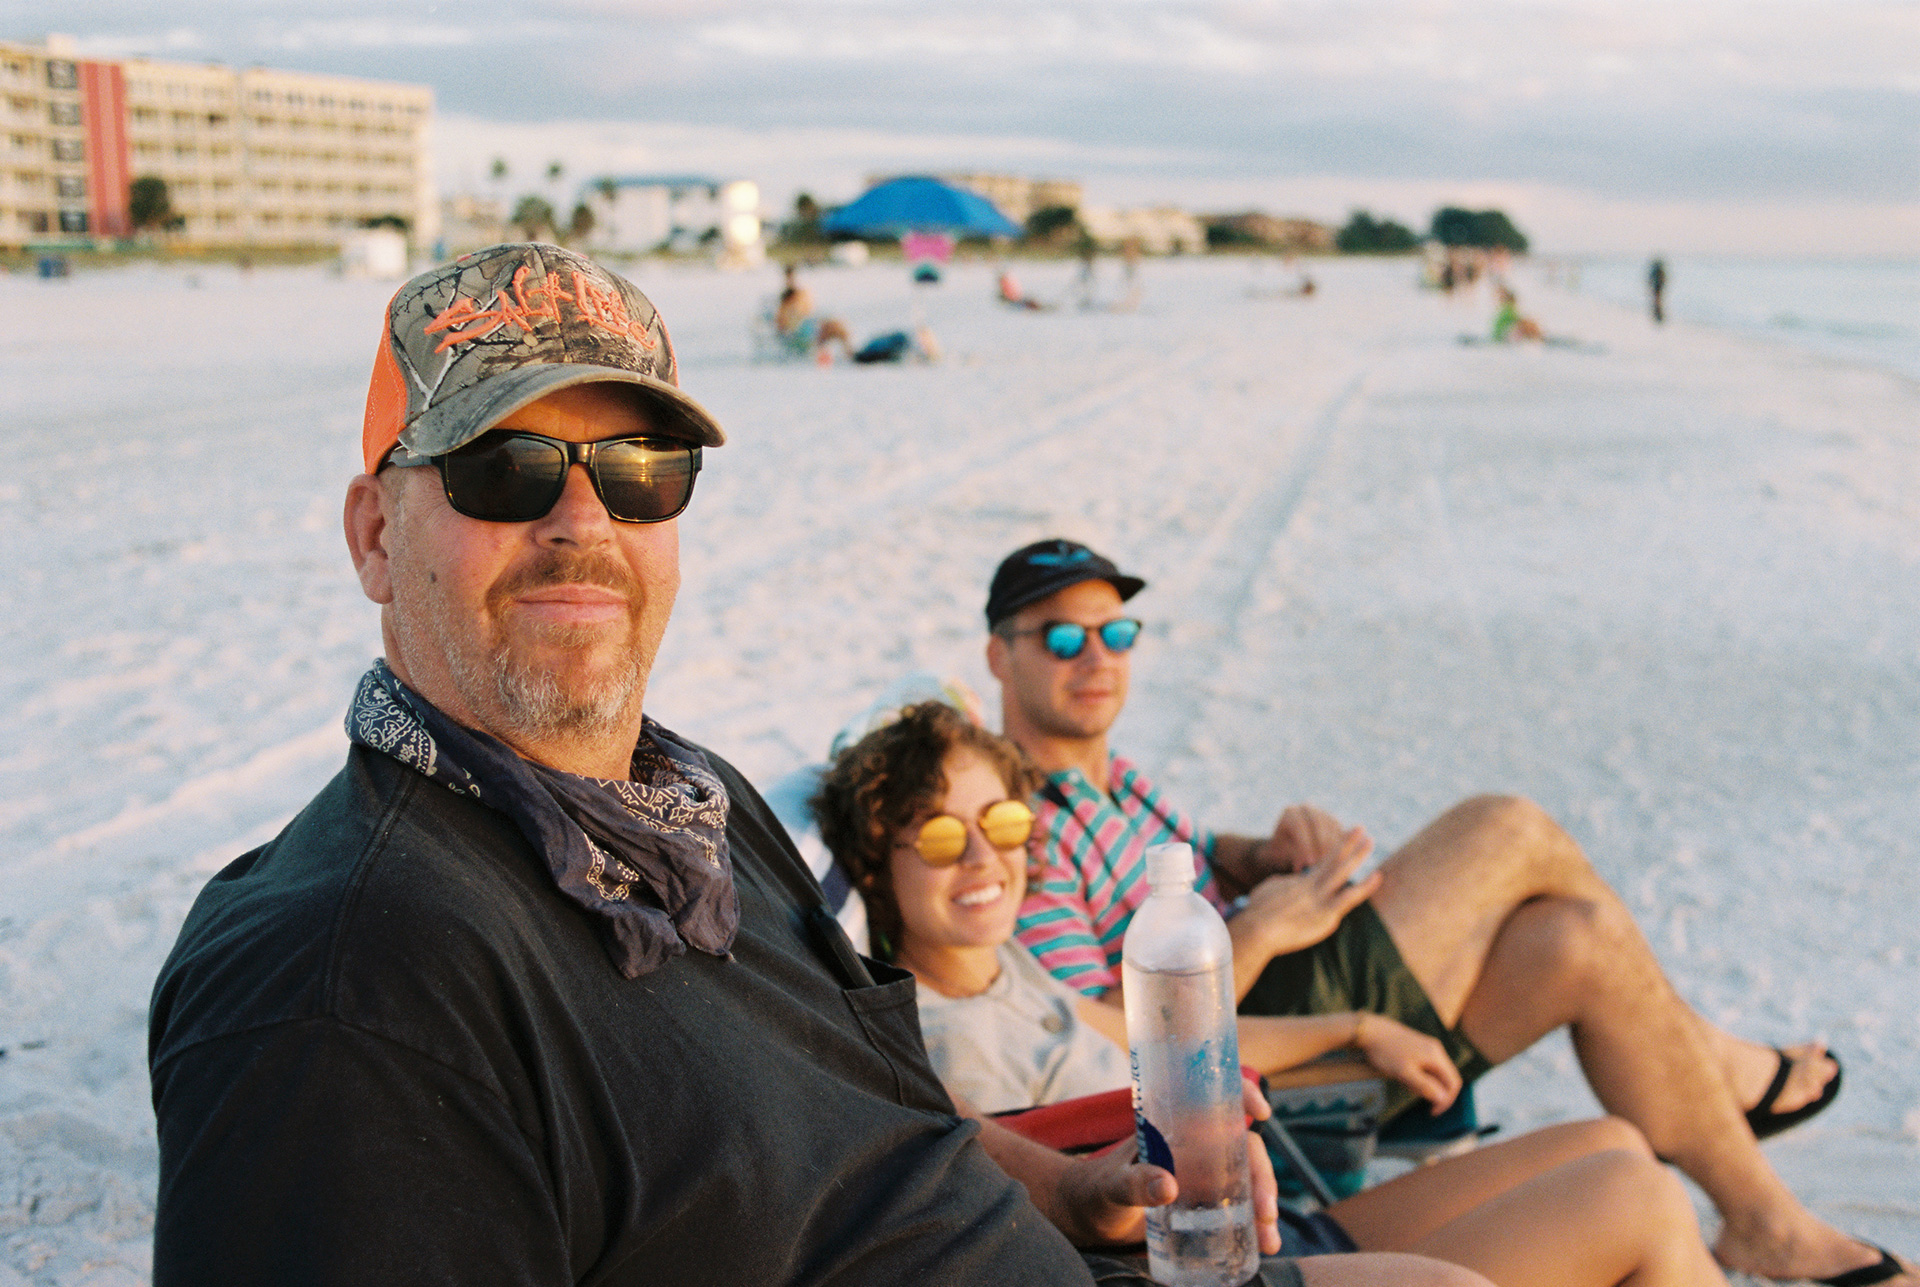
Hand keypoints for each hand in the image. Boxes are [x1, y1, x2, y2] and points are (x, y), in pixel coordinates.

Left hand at [1052, 1080, 1282, 1255]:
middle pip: (1243, 1146)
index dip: (1243, 1094)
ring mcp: (1203, 1174)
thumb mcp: (1112, 1186)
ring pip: (1247, 1178)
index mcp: (1173, 1125)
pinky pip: (1239, 1206)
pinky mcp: (1204, 1202)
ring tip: (1267, 1239)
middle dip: (1262, 1174)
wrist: (1088, 1217)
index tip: (1261, 1110)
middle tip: (1265, 1210)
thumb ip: (1133, 1184)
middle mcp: (1195, 1145)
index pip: (1215, 1098)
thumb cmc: (1095, 1190)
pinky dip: (1255, 1223)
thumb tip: (1168, 1186)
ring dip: (1264, 1205)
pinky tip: (1264, 1243)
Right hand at [1237, 826, 1380, 957]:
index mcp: (1301, 884)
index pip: (1322, 863)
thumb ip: (1282, 885)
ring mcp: (1319, 898)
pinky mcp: (1325, 914)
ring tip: (1371, 840)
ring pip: (1343, 871)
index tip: (1346, 839)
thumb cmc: (1258, 914)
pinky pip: (1349, 897)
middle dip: (1347, 843)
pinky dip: (1365, 886)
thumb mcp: (1268, 893)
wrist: (1257, 928)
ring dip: (1358, 855)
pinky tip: (1378, 876)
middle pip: (1333, 860)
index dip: (1335, 850)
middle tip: (1359, 828)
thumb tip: (1285, 880)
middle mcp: (1311, 886)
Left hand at [1262, 804, 1347, 873]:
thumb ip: (1293, 857)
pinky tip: (1339, 861)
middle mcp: (1307, 809)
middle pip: (1318, 823)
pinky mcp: (1335, 822)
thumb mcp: (1283, 854)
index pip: (1299, 826)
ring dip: (1333, 846)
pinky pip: (1341, 833)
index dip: (1305, 844)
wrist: (1290, 847)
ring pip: (1332, 827)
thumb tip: (1303, 866)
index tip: (1309, 862)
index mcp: (1290, 813)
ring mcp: (1322, 813)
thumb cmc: (1282, 851)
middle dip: (1322, 844)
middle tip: (1324, 863)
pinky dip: (1341, 846)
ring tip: (1331, 865)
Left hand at [1352, 1014, 1461, 1111]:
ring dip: (1425, 1084)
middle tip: (1412, 1093)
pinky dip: (1419, 1076)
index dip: (1447, 1101)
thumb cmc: (1386, 1052)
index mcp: (1436, 1055)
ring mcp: (1428, 1046)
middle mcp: (1436, 1049)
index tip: (1432, 1112)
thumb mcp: (1404, 1073)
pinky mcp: (1419, 1046)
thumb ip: (1425, 1086)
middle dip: (1434, 1092)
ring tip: (1404, 1082)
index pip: (1454, 1083)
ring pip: (1436, 1073)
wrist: (1369, 1030)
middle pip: (1446, 1078)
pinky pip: (1427, 1066)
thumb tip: (1443, 1098)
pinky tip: (1403, 1075)